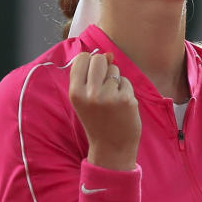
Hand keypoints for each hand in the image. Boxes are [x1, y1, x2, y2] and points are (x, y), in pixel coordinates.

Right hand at [68, 52, 141, 170]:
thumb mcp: (84, 100)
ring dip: (116, 81)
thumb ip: (91, 76)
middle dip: (105, 67)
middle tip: (105, 86)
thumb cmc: (97, 121)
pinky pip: (126, 82)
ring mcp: (109, 96)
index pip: (82, 58)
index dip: (90, 62)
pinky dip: (126, 91)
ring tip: (112, 100)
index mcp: (75, 92)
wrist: (111, 147)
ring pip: (115, 70)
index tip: (93, 75)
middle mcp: (90, 93)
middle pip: (100, 59)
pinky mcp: (126, 99)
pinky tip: (122, 106)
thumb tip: (109, 54)